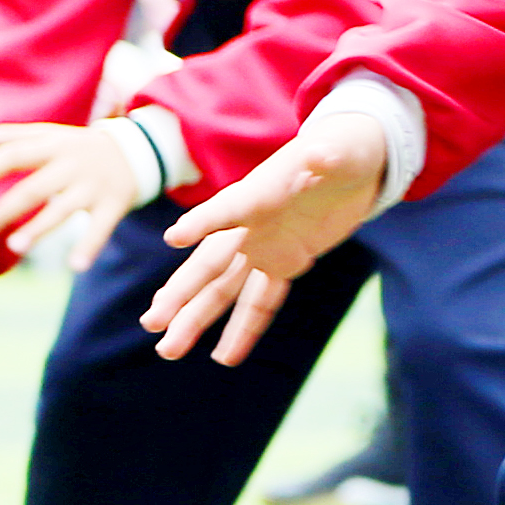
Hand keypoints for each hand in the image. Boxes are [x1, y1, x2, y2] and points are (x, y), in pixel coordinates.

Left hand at [0, 119, 158, 272]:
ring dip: (40, 229)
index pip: (15, 154)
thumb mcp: (50, 135)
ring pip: (63, 210)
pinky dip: (89, 247)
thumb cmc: (80, 146)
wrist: (136, 151)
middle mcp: (72, 165)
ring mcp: (93, 187)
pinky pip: (100, 229)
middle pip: (35, 188)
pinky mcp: (114, 206)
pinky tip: (75, 266)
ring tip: (16, 247)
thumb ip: (9, 136)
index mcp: (53, 145)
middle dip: (7, 209)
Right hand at [145, 115, 387, 365]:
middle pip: (210, 263)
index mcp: (259, 193)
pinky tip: (226, 356)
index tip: (174, 239)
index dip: (204, 222)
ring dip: (197, 319)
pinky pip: (261, 300)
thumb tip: (322, 155)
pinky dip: (245, 328)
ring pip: (224, 289)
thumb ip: (328, 156)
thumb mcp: (340, 150)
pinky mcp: (286, 262)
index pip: (228, 208)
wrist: (352, 161)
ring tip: (169, 351)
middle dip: (181, 293)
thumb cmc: (342, 148)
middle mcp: (252, 225)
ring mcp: (264, 246)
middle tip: (152, 322)